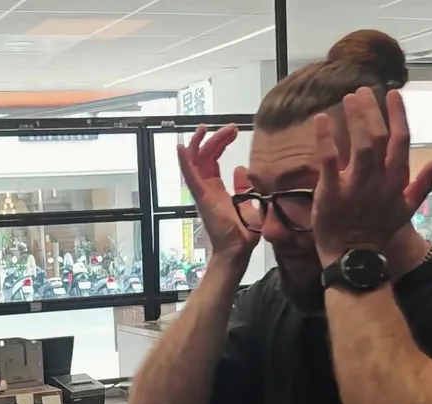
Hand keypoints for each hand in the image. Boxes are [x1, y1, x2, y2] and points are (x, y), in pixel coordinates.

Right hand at [177, 124, 258, 263]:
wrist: (238, 249)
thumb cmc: (244, 232)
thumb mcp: (249, 202)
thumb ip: (244, 186)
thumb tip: (240, 169)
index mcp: (216, 189)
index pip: (214, 159)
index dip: (221, 142)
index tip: (233, 131)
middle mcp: (207, 188)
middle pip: (206, 155)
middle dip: (217, 138)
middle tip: (231, 127)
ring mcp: (202, 191)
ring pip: (197, 160)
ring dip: (201, 142)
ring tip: (207, 126)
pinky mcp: (201, 196)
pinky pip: (189, 175)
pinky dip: (184, 161)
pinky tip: (182, 147)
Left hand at [310, 88, 431, 264]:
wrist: (355, 258)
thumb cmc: (378, 231)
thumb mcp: (406, 210)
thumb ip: (422, 185)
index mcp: (395, 181)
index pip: (401, 141)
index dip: (399, 115)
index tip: (393, 94)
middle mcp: (378, 181)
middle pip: (380, 137)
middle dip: (372, 111)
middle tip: (362, 91)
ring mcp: (355, 187)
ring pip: (360, 145)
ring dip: (355, 118)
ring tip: (348, 98)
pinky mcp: (331, 194)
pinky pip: (329, 161)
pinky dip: (325, 139)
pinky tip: (320, 119)